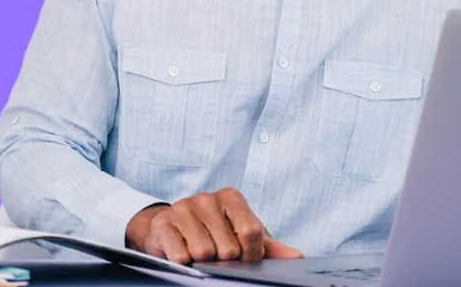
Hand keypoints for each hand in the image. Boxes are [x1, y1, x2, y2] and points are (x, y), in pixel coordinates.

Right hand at [125, 188, 302, 263]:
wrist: (173, 230)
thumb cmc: (215, 234)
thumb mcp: (243, 238)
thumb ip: (270, 247)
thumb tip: (297, 257)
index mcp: (231, 197)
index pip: (251, 231)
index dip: (251, 254)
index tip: (245, 258)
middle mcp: (206, 198)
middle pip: (228, 247)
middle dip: (226, 261)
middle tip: (219, 257)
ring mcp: (182, 208)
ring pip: (204, 253)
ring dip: (204, 263)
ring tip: (200, 255)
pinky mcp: (163, 224)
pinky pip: (180, 255)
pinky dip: (184, 263)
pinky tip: (184, 255)